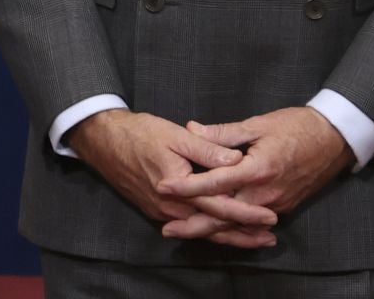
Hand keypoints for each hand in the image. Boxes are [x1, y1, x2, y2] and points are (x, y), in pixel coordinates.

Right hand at [68, 109, 277, 248]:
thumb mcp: (175, 135)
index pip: (220, 206)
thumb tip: (236, 160)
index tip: (271, 216)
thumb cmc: (139, 133)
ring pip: (200, 230)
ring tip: (253, 239)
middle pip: (213, 227)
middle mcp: (170, 207)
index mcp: (179, 188)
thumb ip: (207, 150)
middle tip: (270, 238)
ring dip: (227, 236)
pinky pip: (187, 226)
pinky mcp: (155, 210)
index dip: (247, 213)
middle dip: (243, 234)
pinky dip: (207, 231)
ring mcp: (161, 212)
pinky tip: (220, 230)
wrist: (103, 141)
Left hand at [155, 106, 352, 239]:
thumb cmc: (296, 126)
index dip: (188, 186)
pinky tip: (214, 228)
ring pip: (237, 222)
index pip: (215, 182)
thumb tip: (191, 129)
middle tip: (167, 229)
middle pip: (224, 214)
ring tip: (184, 231)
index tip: (164, 187)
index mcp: (257, 169)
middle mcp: (266, 192)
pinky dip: (232, 226)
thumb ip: (224, 133)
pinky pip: (251, 221)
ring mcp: (275, 203)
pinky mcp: (282, 207)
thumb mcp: (258, 124)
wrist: (334, 140)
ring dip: (211, 229)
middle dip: (195, 224)